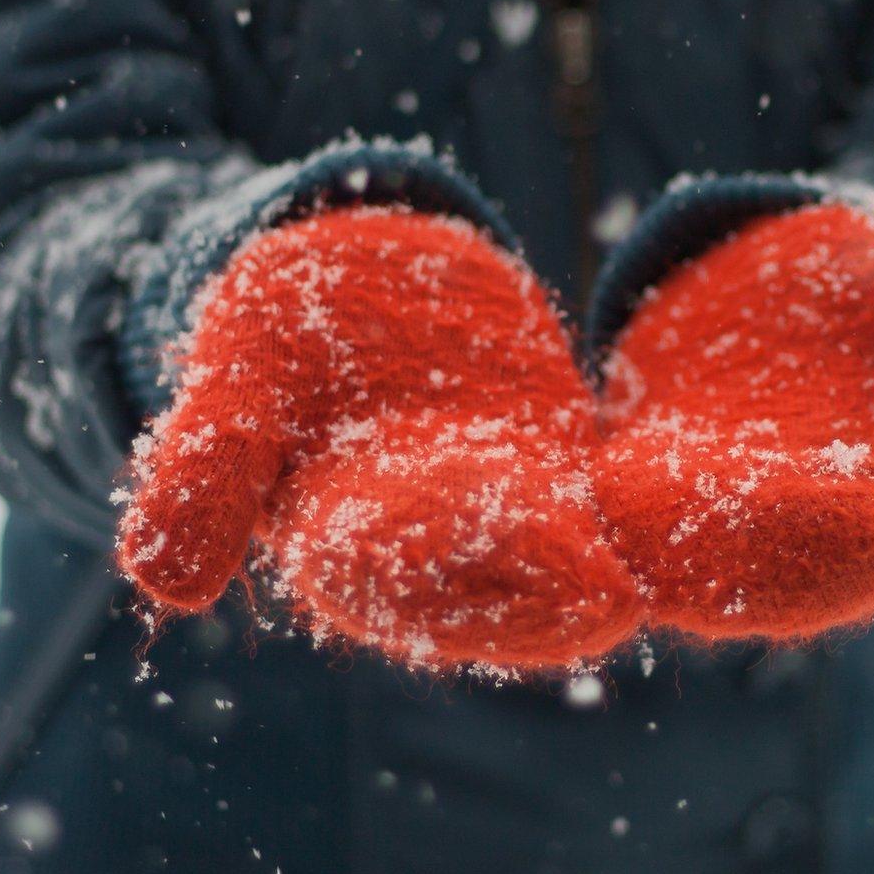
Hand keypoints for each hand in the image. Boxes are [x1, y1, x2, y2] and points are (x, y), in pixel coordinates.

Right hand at [117, 206, 640, 671]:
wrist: (349, 277)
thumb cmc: (273, 332)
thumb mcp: (234, 379)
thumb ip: (205, 471)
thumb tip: (156, 584)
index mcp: (343, 543)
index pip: (393, 577)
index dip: (448, 573)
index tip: (493, 570)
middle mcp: (436, 547)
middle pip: (494, 580)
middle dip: (550, 588)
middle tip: (613, 596)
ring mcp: (507, 509)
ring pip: (566, 547)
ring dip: (613, 557)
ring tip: (661, 563)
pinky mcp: (564, 466)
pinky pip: (614, 492)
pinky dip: (654, 499)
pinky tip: (717, 492)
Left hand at [594, 203, 873, 639]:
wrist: (771, 286)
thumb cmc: (870, 294)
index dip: (857, 531)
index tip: (831, 518)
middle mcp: (799, 535)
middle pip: (771, 561)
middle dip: (731, 550)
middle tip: (694, 530)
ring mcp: (714, 526)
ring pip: (685, 552)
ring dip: (649, 545)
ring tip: (612, 518)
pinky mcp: (638, 495)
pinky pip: (613, 517)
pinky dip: (590, 515)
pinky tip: (556, 497)